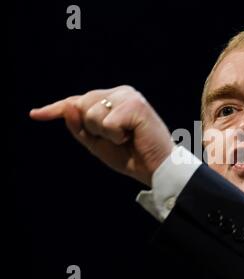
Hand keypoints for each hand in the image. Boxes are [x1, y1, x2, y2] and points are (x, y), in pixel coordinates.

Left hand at [30, 85, 173, 185]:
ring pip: (92, 113)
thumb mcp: (97, 144)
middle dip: (92, 128)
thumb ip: (80, 127)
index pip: (79, 101)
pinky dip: (115, 135)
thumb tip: (68, 105)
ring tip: (126, 138)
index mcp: (113, 99)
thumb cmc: (131, 156)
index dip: (57, 109)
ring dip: (104, 133)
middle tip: (118, 139)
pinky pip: (107, 122)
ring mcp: (129, 96)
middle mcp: (121, 93)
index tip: (35, 114)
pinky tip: (132, 136)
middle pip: (82, 104)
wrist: (156, 168)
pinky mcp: (136, 105)